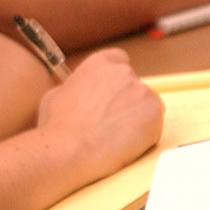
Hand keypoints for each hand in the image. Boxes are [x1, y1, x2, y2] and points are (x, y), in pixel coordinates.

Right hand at [35, 49, 163, 180]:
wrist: (71, 149)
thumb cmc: (57, 127)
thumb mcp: (54, 96)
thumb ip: (73, 87)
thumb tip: (75, 92)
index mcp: (99, 63)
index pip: (118, 60)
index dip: (115, 80)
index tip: (109, 95)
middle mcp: (123, 72)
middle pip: (133, 85)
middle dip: (126, 102)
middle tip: (110, 123)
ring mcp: (142, 90)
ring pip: (145, 106)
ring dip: (135, 119)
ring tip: (115, 138)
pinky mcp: (155, 111)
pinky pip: (154, 123)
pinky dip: (145, 134)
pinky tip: (125, 145)